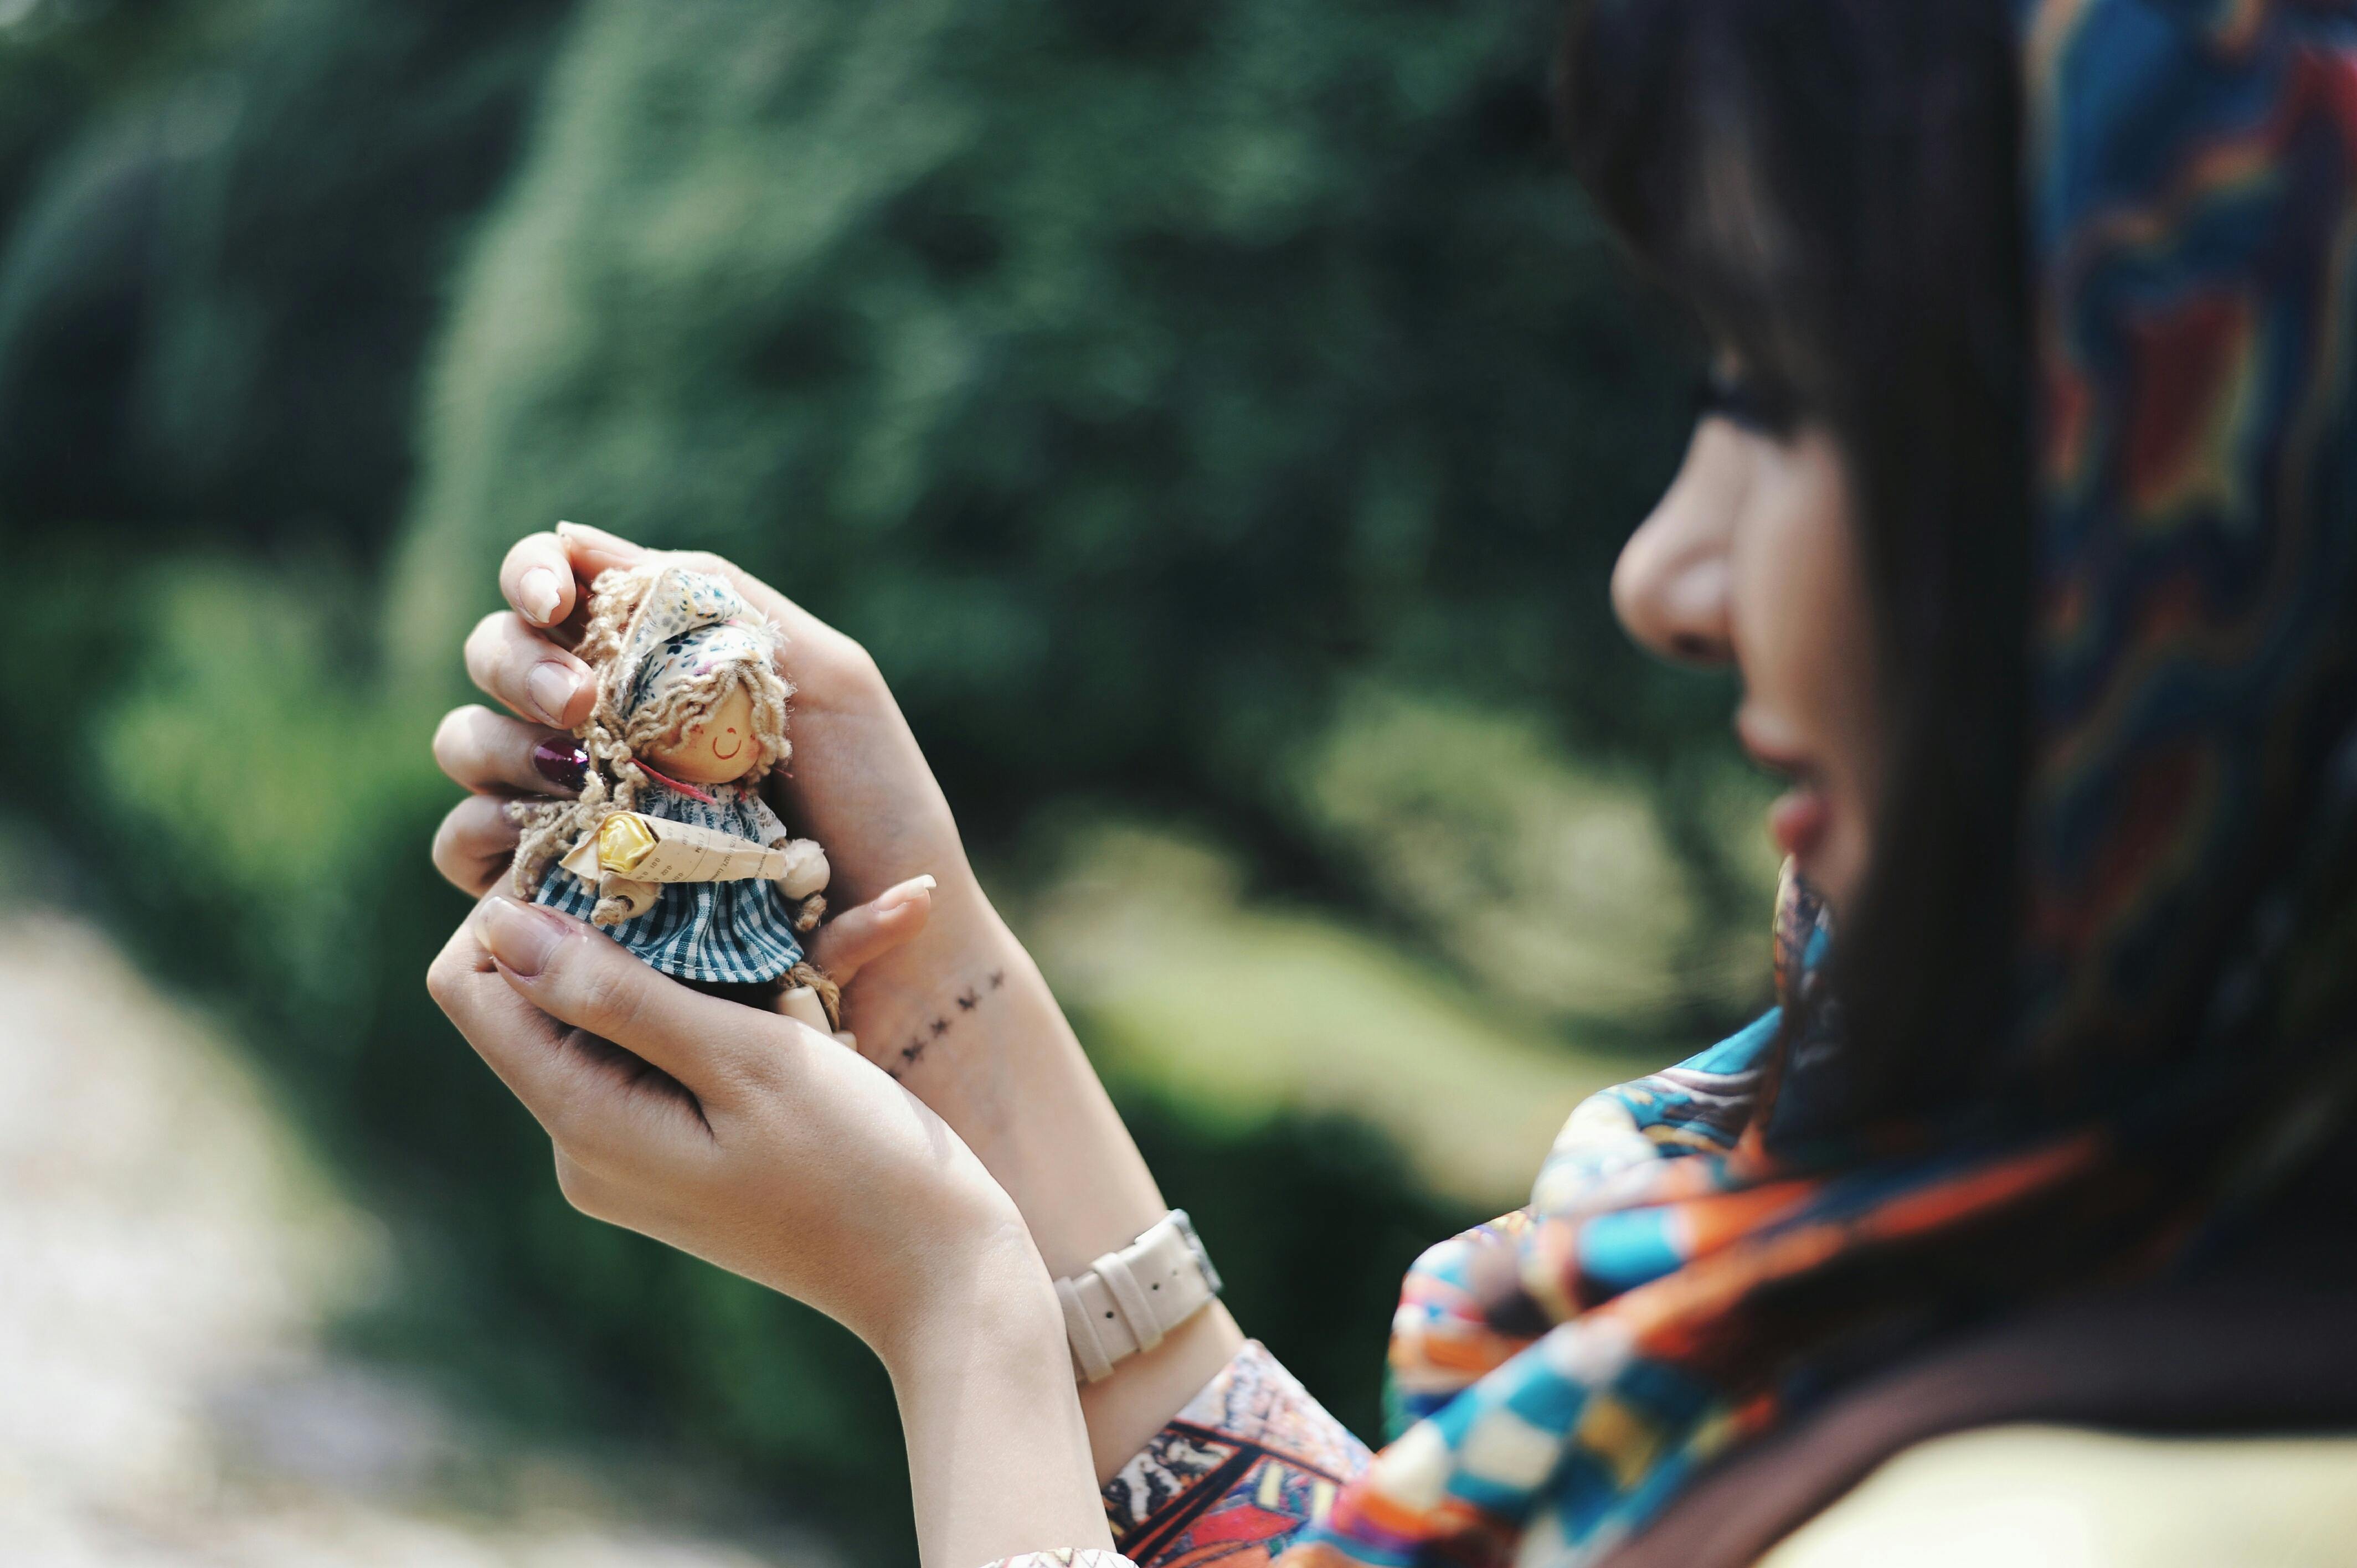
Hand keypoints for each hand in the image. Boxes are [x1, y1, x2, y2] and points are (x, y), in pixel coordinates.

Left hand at [429, 523, 1240, 1473]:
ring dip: (667, 955)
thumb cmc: (860, 1161)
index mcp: (584, 1125)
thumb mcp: (747, 1060)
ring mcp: (629, 1157)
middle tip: (703, 862)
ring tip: (764, 915)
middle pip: (536, 994)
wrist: (939, 1274)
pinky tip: (782, 981)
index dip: (517, 899)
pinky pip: (655, 1053)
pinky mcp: (677, 1156)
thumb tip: (497, 925)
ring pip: (604, 1016)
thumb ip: (620, 994)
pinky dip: (702, 1001)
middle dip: (606, 919)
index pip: (469, 983)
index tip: (609, 844)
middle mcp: (584, 1148)